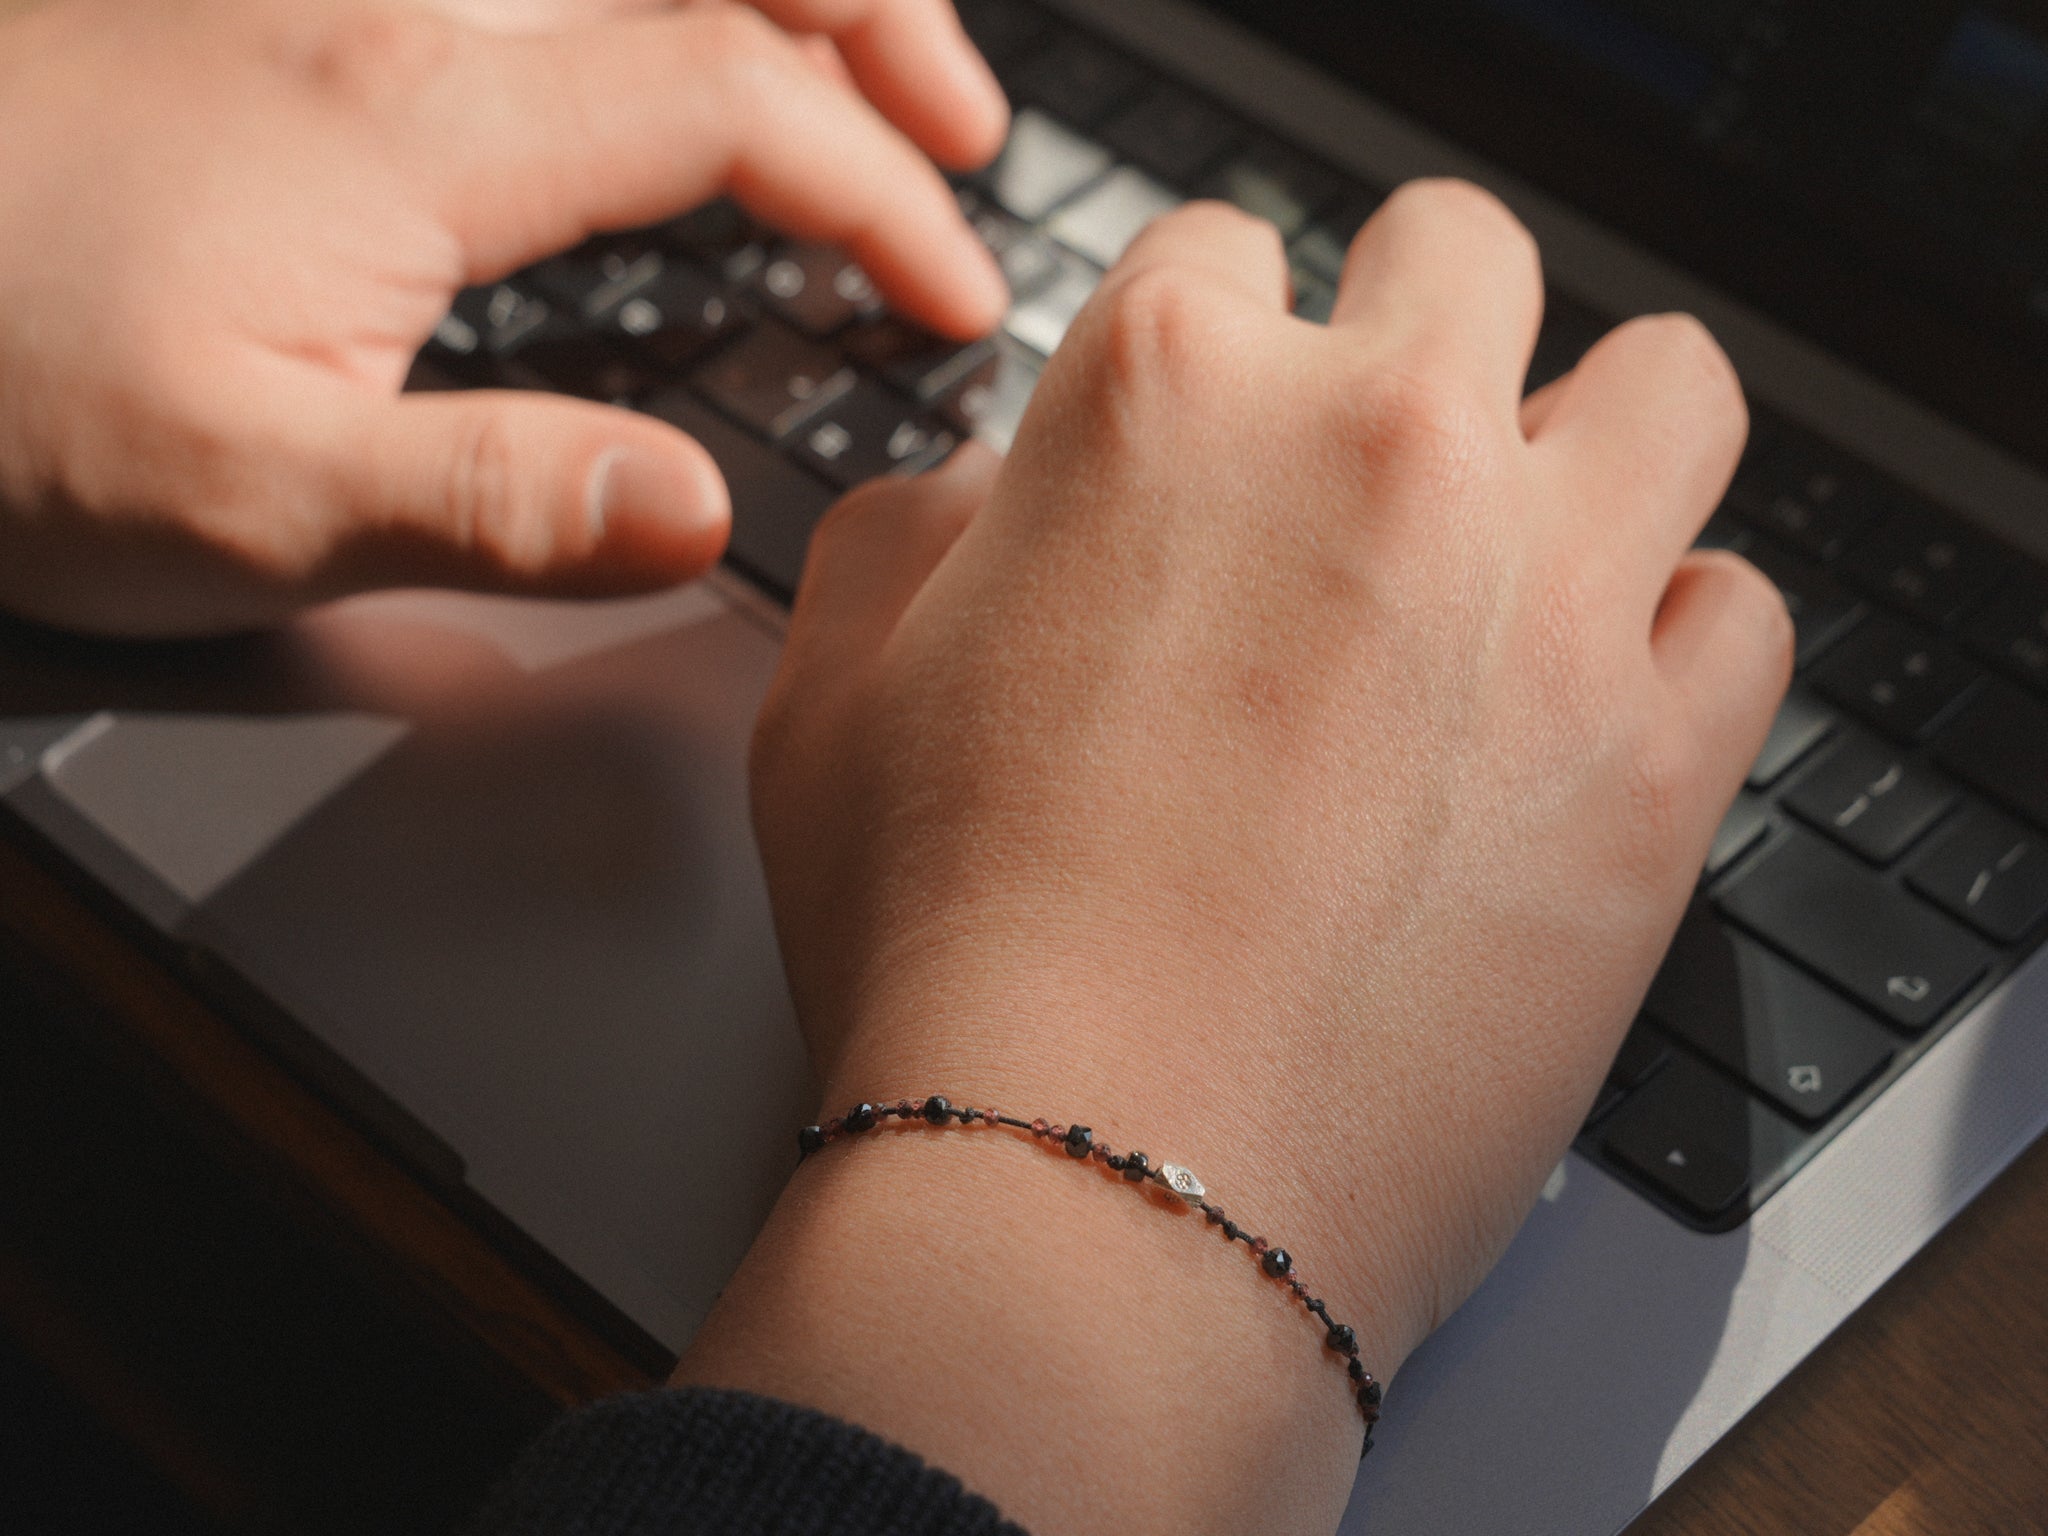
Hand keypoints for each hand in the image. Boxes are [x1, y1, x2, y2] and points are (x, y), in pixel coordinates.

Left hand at [0, 0, 1005, 635]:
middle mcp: (395, 17)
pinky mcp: (284, 19)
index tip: (949, 295)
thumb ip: (490, 504)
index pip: (735, 102)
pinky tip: (650, 57)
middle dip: (875, 24)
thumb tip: (687, 512)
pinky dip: (651, 1)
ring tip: (862, 72)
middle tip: (963, 133)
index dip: (879, 193)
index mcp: (418, 125)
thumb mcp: (244, 505)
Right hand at [682, 186, 1791, 1533]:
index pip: (1224, 251)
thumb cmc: (947, 954)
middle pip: (1464, 256)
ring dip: (1598, 441)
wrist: (1094, 1185)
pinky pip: (1740, 614)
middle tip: (1375, 450)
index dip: (1208, 344)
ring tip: (1529, 546)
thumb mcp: (833, 698)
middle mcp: (1377, 445)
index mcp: (1164, 395)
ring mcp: (1543, 593)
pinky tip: (1590, 703)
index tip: (1218, 426)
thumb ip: (915, 534)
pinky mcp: (1654, 763)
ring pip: (1666, 386)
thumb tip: (997, 489)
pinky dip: (1678, 638)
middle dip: (1413, 328)